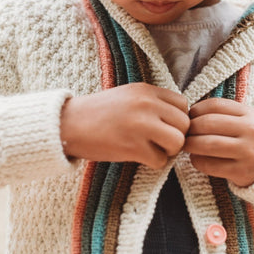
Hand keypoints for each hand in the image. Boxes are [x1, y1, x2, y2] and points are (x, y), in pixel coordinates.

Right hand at [60, 83, 189, 168]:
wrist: (69, 124)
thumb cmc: (99, 112)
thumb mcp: (129, 95)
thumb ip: (153, 102)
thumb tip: (178, 118)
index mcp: (146, 90)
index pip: (184, 104)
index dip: (178, 118)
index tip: (167, 126)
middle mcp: (147, 104)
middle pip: (184, 124)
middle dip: (177, 135)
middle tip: (161, 141)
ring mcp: (141, 125)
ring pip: (178, 142)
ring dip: (168, 150)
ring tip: (153, 149)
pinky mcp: (133, 147)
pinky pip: (160, 160)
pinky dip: (153, 162)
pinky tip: (139, 156)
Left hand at [184, 98, 253, 186]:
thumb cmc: (250, 138)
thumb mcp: (245, 119)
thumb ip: (222, 113)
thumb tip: (188, 114)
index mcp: (250, 114)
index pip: (215, 105)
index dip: (196, 109)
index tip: (189, 116)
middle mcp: (251, 131)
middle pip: (208, 123)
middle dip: (190, 127)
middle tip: (184, 132)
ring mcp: (248, 152)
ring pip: (208, 144)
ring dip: (190, 144)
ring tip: (187, 145)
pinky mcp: (242, 172)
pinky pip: (210, 165)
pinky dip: (197, 161)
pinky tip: (196, 158)